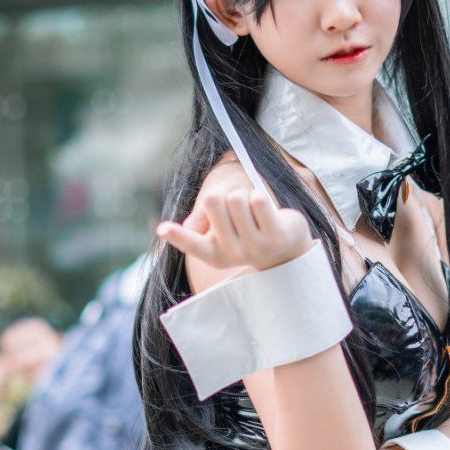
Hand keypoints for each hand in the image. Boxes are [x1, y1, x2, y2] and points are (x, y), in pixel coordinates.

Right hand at [157, 187, 312, 272]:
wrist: (288, 247)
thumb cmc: (249, 231)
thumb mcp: (224, 230)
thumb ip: (202, 223)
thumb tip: (179, 229)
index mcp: (215, 254)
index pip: (192, 244)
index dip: (176, 235)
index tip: (162, 229)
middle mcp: (233, 253)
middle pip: (213, 201)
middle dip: (225, 195)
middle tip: (239, 209)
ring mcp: (255, 247)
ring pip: (236, 198)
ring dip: (245, 195)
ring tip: (255, 212)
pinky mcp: (276, 237)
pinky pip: (257, 199)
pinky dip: (259, 195)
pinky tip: (268, 212)